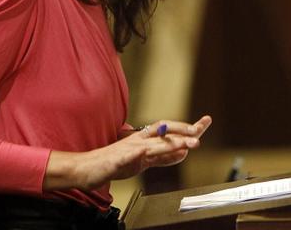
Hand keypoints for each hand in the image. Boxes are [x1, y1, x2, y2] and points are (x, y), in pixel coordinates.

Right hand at [43, 115, 211, 190]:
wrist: (85, 168)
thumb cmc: (112, 164)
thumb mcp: (142, 161)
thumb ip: (162, 157)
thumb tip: (182, 152)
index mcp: (144, 140)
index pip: (169, 130)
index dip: (186, 127)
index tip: (204, 123)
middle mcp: (138, 140)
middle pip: (163, 131)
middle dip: (182, 131)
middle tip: (198, 133)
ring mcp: (127, 149)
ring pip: (152, 143)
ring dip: (171, 143)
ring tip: (187, 144)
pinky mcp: (116, 160)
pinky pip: (128, 156)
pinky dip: (138, 154)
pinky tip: (145, 153)